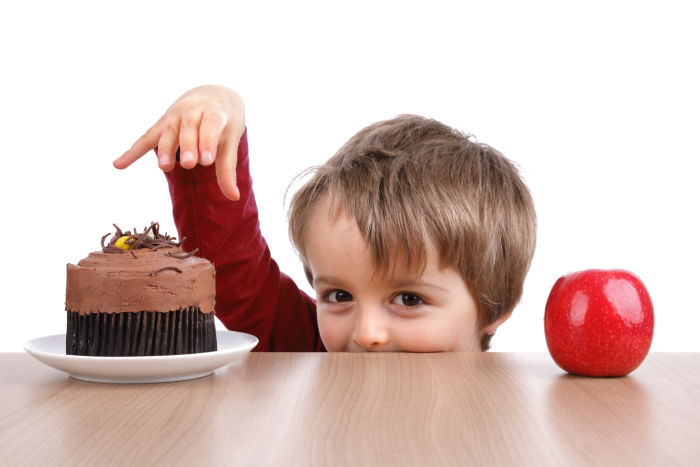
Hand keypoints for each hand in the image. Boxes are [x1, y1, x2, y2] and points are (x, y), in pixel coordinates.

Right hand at [113, 85, 245, 200]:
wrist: (212, 95)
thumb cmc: (224, 122)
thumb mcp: (230, 141)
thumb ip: (228, 169)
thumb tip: (234, 198)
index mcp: (214, 111)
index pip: (211, 124)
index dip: (207, 140)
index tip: (207, 160)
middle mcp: (193, 109)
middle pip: (188, 128)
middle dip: (188, 146)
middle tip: (189, 164)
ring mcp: (174, 115)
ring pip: (168, 132)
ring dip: (165, 149)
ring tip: (165, 167)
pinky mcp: (162, 124)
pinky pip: (146, 138)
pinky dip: (132, 151)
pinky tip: (118, 165)